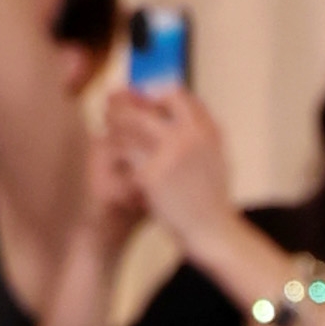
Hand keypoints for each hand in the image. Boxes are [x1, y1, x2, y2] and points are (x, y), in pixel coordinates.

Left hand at [114, 86, 240, 249]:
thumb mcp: (217, 157)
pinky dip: (116, 147)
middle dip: (126, 104)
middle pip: (147, 105)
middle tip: (112, 106)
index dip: (156, 95)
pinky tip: (109, 149)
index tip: (145, 102)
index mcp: (206, 130)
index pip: (176, 94)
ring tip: (106, 122)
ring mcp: (170, 154)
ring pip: (130, 124)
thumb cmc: (213, 199)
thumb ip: (201, 131)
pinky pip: (125, 152)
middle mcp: (190, 137)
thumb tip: (181, 107)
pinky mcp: (152, 175)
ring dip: (115, 121)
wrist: (213, 231)